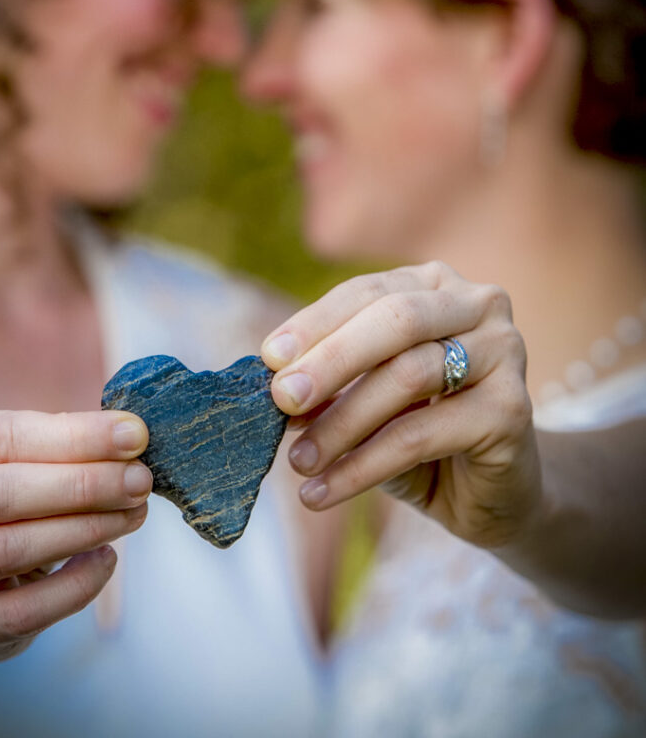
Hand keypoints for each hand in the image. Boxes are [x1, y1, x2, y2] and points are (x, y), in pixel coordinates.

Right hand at [0, 408, 150, 660]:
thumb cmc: (2, 489)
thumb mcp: (18, 451)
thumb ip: (67, 441)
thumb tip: (130, 436)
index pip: (7, 435)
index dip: (76, 436)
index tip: (133, 435)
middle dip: (82, 485)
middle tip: (139, 479)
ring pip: (9, 550)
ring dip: (84, 530)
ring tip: (133, 513)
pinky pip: (22, 611)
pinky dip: (74, 586)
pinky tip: (106, 559)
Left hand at [261, 261, 541, 548]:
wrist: (494, 494)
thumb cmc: (421, 432)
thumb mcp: (368, 400)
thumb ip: (331, 383)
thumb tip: (276, 383)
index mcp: (436, 285)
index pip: (366, 292)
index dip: (314, 323)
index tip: (267, 359)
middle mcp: (479, 305)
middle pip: (395, 320)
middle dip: (331, 361)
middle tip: (282, 400)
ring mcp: (505, 352)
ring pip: (408, 376)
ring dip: (342, 422)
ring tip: (298, 460)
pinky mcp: (513, 409)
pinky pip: (421, 434)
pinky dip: (364, 465)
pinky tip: (325, 489)